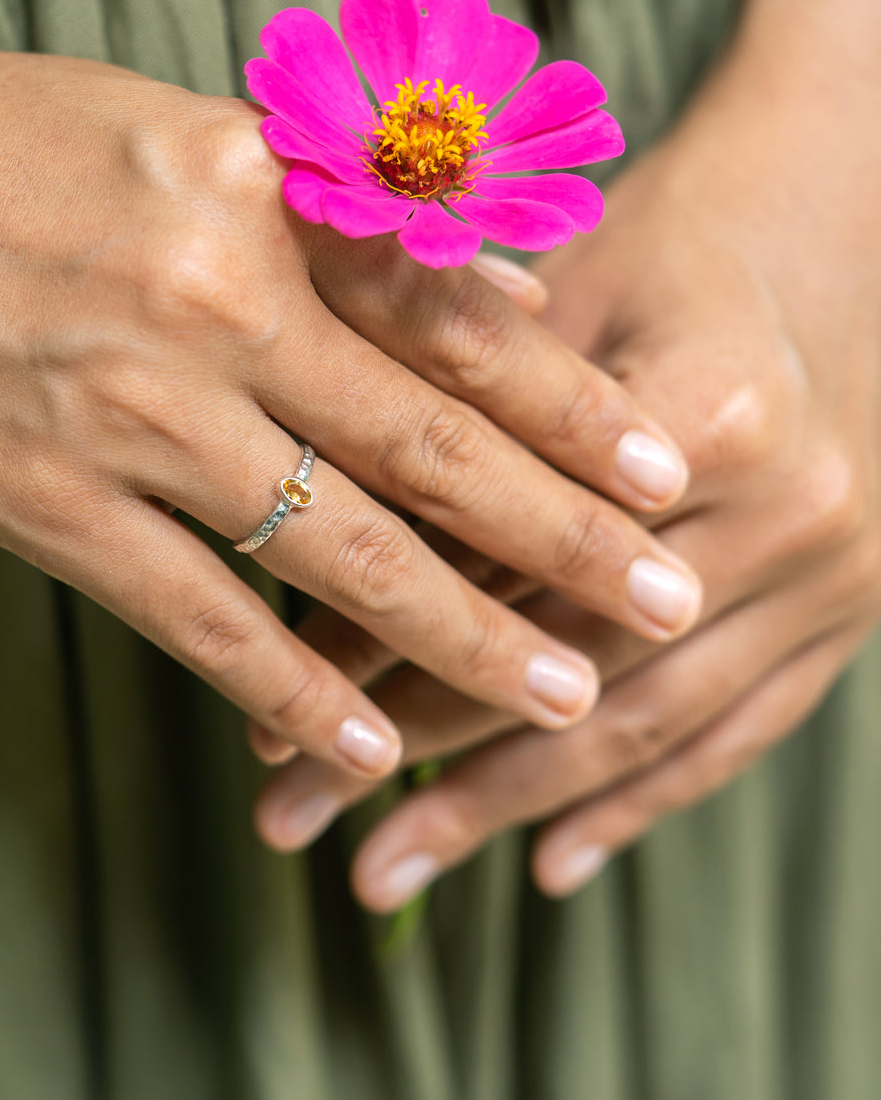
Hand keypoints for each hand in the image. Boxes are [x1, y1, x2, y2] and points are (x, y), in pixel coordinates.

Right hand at [0, 0, 699, 784]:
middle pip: (423, 452)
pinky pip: (190, 614)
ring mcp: (122, 419)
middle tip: (665, 601)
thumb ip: (330, 219)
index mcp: (251, 202)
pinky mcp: (38, 503)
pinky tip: (362, 741)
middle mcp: (208, 313)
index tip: (659, 467)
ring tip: (559, 692)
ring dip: (459, 636)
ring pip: (331, 553)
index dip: (569, 406)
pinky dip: (287, 686)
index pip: (447, 323)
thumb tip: (478, 298)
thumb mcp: (178, 133)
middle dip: (561, 540)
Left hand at [253, 45, 880, 903]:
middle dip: (426, 755)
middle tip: (296, 823)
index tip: (275, 709)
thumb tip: (296, 507)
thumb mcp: (564, 287)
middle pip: (575, 663)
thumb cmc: (670, 243)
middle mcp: (788, 512)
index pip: (513, 560)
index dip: (383, 635)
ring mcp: (836, 576)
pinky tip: (547, 865)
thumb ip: (452, 395)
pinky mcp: (852, 613)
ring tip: (384, 869)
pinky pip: (738, 734)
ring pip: (649, 725)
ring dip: (507, 807)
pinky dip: (639, 806)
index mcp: (710, 414)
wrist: (846, 231)